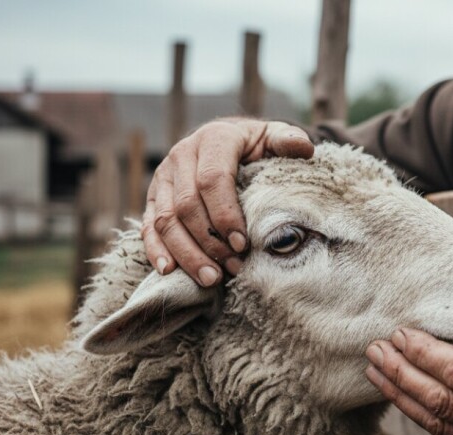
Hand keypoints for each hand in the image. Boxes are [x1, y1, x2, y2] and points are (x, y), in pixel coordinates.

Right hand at [143, 119, 313, 285]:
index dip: (225, 215)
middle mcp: (182, 154)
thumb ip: (288, 140)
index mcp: (213, 139)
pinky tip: (169, 271)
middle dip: (209, 241)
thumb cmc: (258, 147)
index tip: (243, 244)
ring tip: (211, 278)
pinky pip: (149, 226)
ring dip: (186, 253)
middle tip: (233, 267)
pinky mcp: (154, 197)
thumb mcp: (274, 138)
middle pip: (186, 205)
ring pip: (165, 220)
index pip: (212, 180)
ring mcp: (164, 177)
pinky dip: (156, 250)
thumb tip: (303, 148)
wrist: (231, 143)